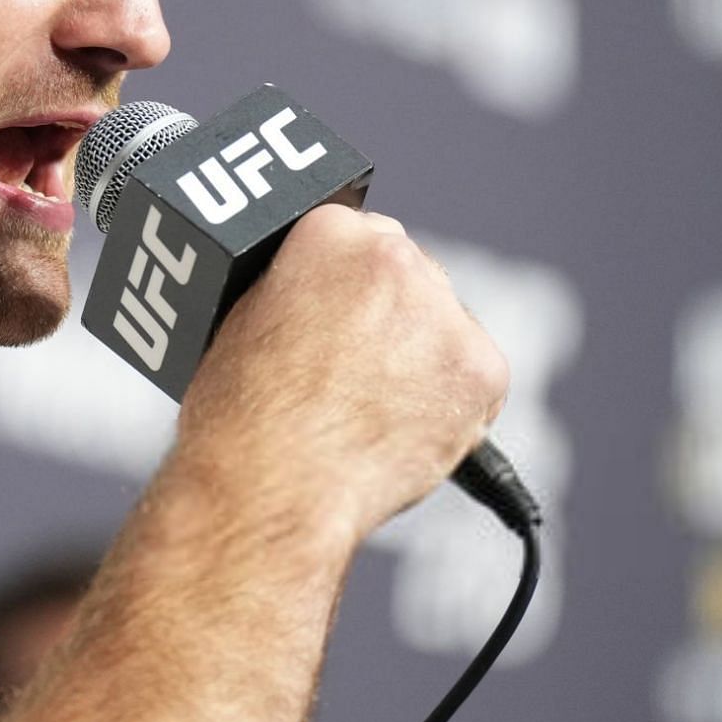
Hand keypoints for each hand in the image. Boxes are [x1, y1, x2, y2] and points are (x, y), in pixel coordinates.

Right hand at [172, 204, 509, 543]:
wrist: (270, 488)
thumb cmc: (238, 417)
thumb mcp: (240, 318)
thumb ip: (293, 286)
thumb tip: (318, 297)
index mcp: (327, 232)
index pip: (354, 233)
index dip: (340, 282)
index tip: (331, 314)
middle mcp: (394, 257)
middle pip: (408, 273)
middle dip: (388, 313)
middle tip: (350, 367)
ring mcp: (444, 313)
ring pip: (444, 325)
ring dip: (421, 355)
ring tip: (369, 407)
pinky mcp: (483, 370)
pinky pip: (474, 378)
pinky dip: (451, 404)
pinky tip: (402, 429)